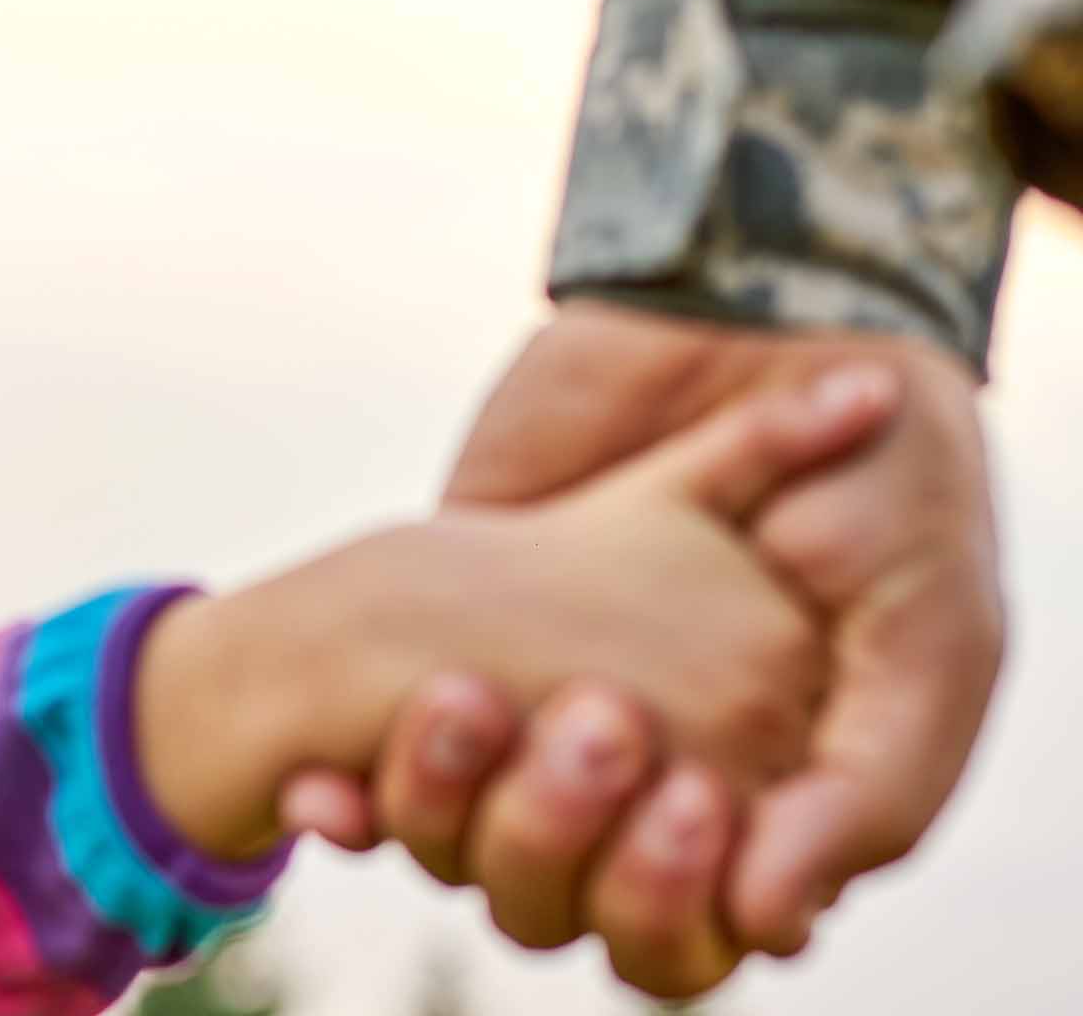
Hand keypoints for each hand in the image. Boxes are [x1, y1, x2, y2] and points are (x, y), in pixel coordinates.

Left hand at [281, 301, 1003, 995]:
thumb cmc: (883, 475)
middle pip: (566, 905)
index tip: (687, 804)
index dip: (663, 900)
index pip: (682, 932)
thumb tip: (774, 925)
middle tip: (591, 726)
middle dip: (555, 843)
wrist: (762, 318)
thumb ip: (873, 790)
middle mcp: (641, 780)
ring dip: (448, 811)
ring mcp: (541, 720)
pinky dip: (347, 800)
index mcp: (759, 801)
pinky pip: (383, 776)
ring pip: (467, 855)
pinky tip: (320, 791)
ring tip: (461, 699)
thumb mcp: (930, 630)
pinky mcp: (453, 652)